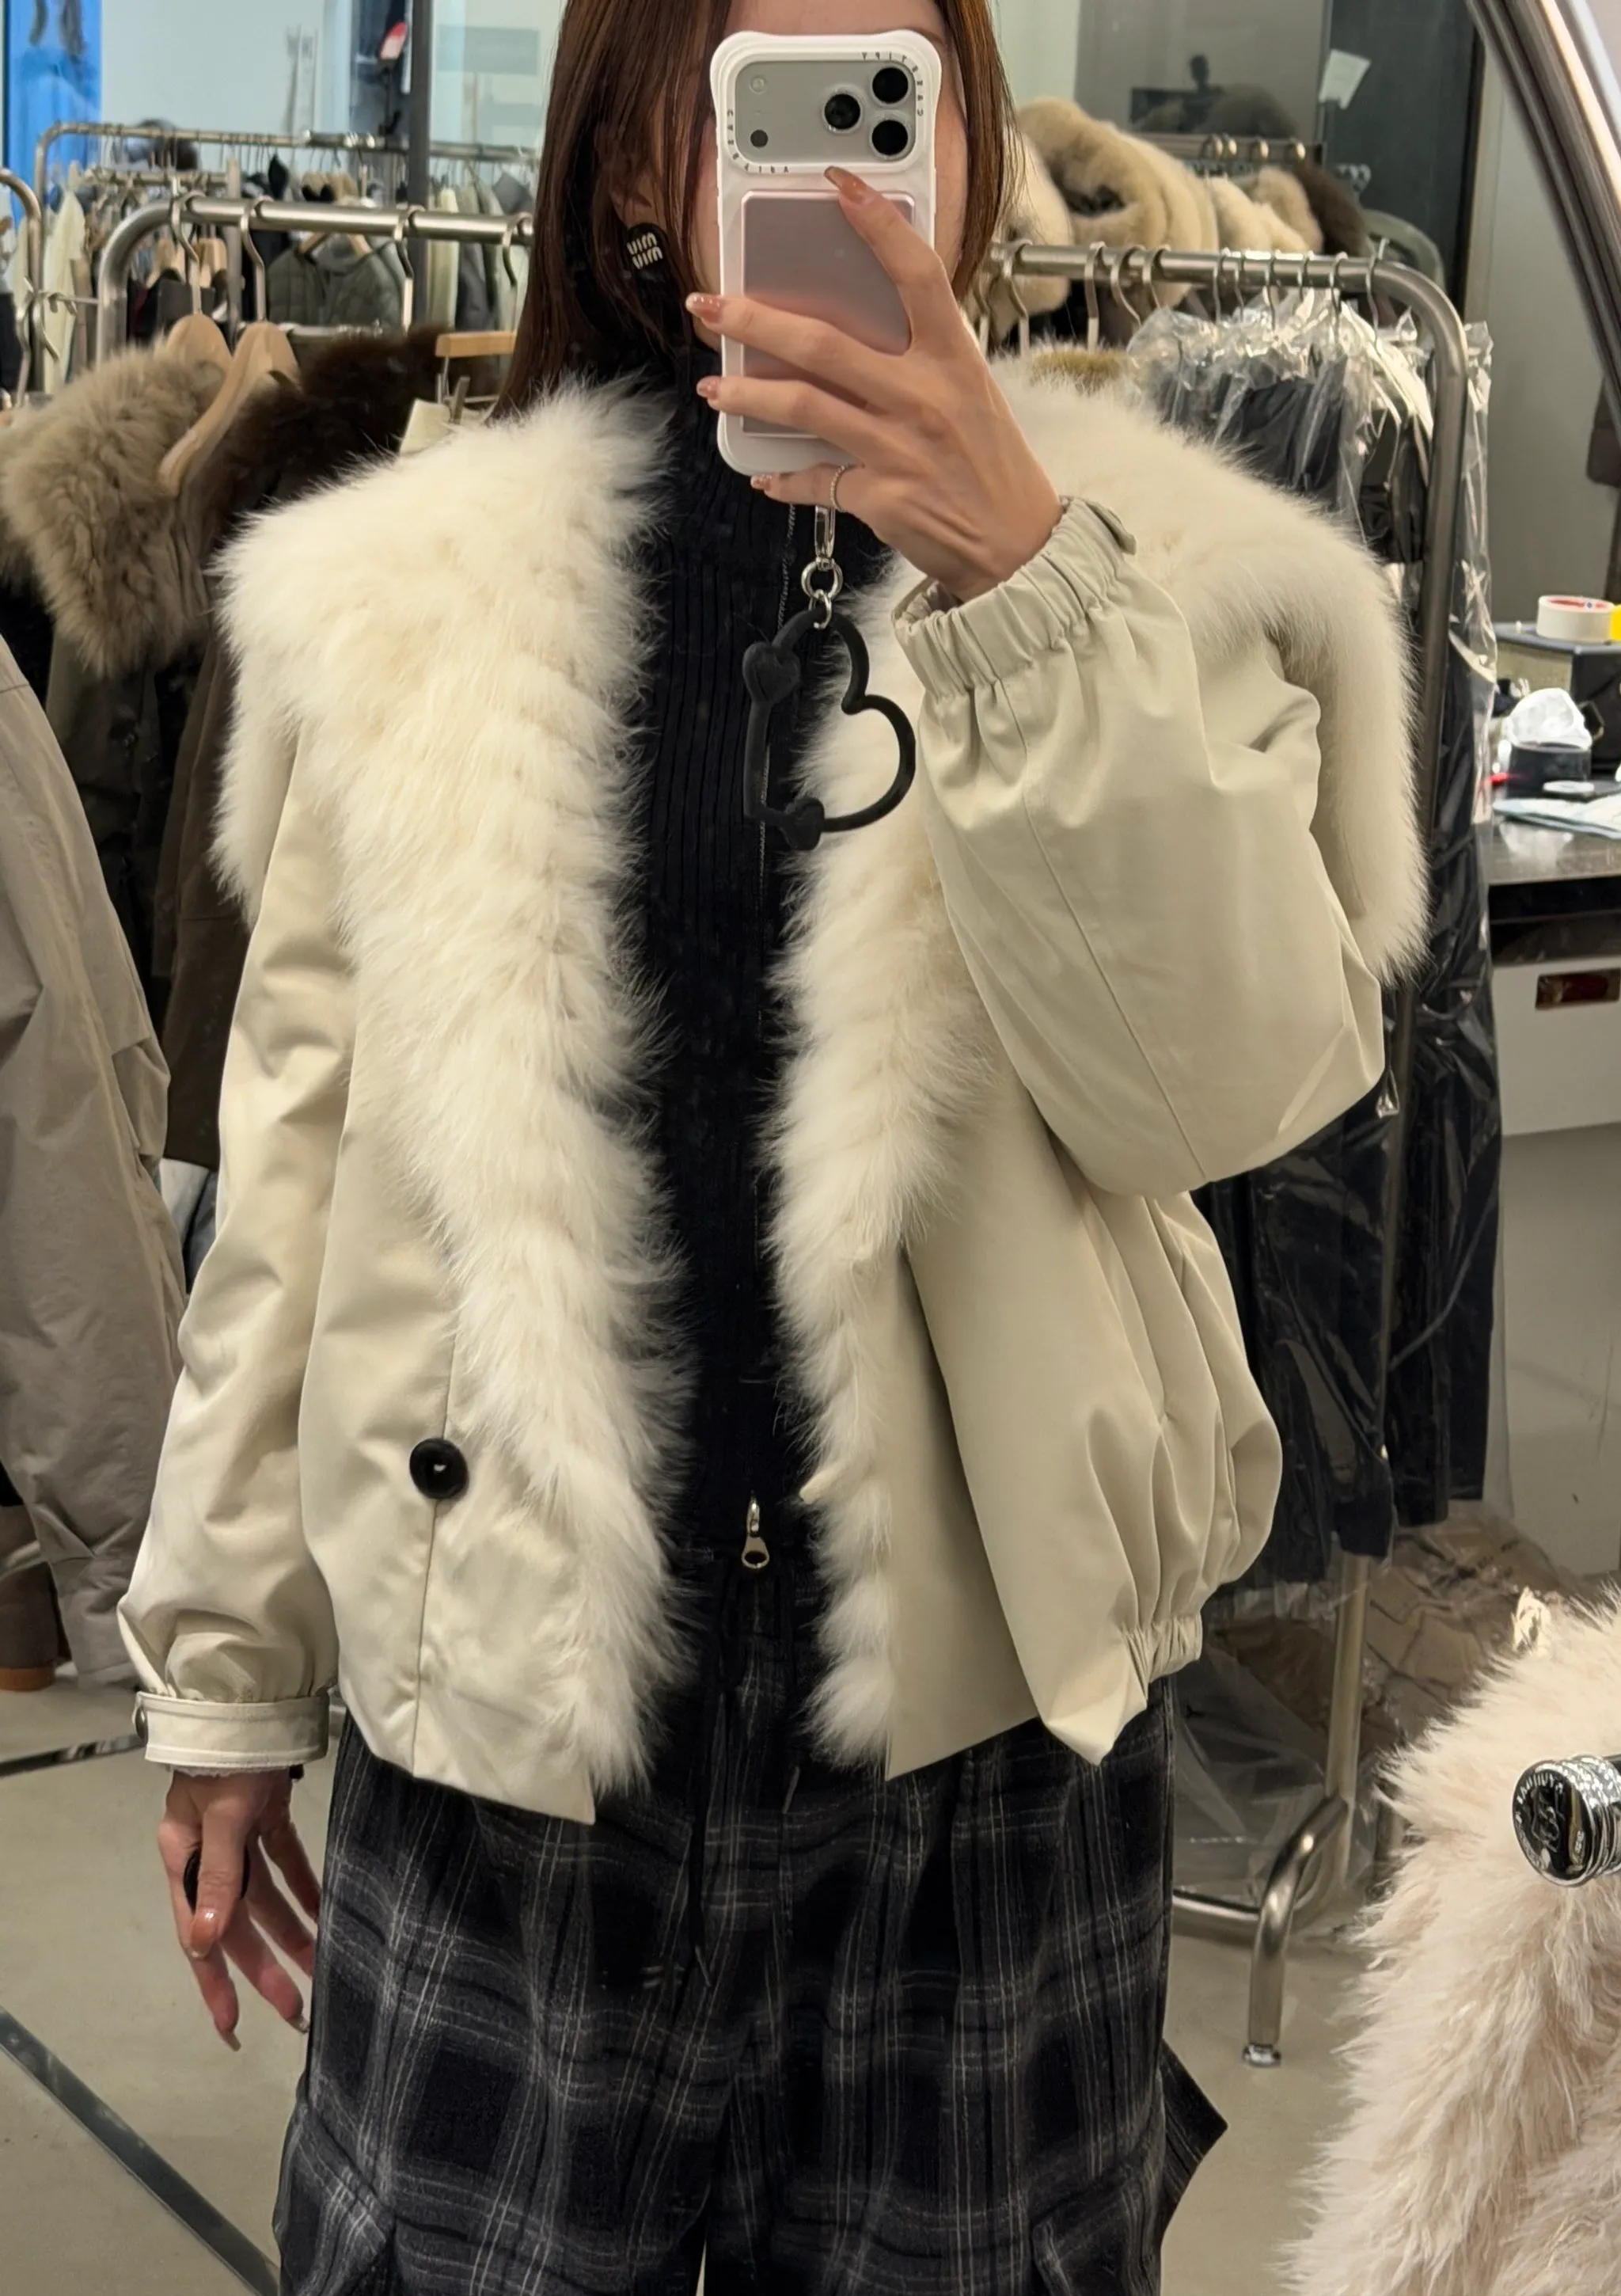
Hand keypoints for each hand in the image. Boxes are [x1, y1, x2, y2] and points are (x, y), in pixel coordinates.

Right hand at [158, 1769, 319, 2049]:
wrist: (243, 1702)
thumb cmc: (224, 1760)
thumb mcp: (222, 1818)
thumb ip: (217, 1878)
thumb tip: (206, 1944)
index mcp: (184, 1860)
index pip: (199, 1936)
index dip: (216, 1983)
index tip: (234, 2026)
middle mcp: (208, 1855)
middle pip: (236, 1924)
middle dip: (264, 1968)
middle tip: (294, 2012)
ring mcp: (237, 1837)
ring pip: (264, 1899)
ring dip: (289, 1934)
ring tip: (318, 1972)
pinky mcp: (264, 1817)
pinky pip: (285, 1864)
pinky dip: (303, 1888)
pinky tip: (326, 1914)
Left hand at [689, 167, 1062, 602]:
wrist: (1017, 547)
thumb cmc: (991, 465)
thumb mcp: (972, 393)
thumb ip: (923, 356)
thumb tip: (860, 327)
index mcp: (955, 359)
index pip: (917, 274)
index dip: (877, 225)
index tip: (840, 186)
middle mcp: (925, 397)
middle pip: (824, 344)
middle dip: (756, 319)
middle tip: (711, 305)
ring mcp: (899, 448)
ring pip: (803, 407)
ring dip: (747, 393)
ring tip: (714, 386)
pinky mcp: (880, 497)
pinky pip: (816, 479)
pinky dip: (785, 477)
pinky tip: (765, 474)